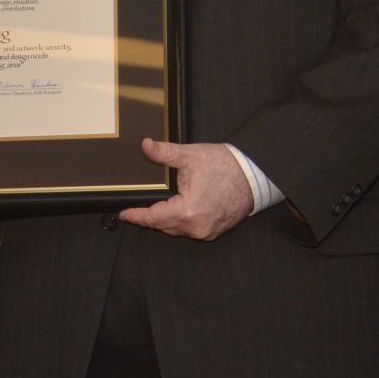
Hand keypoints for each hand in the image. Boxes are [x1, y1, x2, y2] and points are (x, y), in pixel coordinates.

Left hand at [118, 138, 252, 240]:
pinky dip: (181, 222)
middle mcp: (196, 227)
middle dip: (150, 218)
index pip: (153, 218)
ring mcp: (206, 231)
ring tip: (156, 209)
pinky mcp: (215, 231)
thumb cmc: (225, 166)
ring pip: (177, 230)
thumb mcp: (190, 156)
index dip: (136, 216)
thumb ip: (164, 153)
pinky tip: (178, 211)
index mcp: (187, 211)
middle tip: (137, 209)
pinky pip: (191, 230)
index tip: (124, 214)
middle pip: (164, 226)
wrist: (254, 175)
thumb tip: (145, 146)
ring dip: (166, 220)